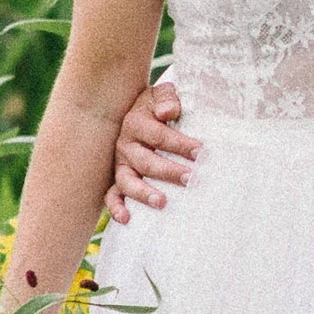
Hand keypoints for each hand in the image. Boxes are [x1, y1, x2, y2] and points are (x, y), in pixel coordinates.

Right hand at [104, 74, 199, 223]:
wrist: (138, 112)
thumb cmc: (157, 106)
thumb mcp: (161, 94)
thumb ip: (167, 98)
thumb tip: (169, 111)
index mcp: (136, 123)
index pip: (158, 135)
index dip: (179, 144)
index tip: (201, 152)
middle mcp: (125, 145)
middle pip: (146, 161)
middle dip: (169, 171)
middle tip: (191, 178)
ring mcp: (120, 164)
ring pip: (127, 181)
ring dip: (144, 192)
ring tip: (162, 202)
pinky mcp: (117, 180)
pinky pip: (111, 196)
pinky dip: (116, 208)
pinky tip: (127, 219)